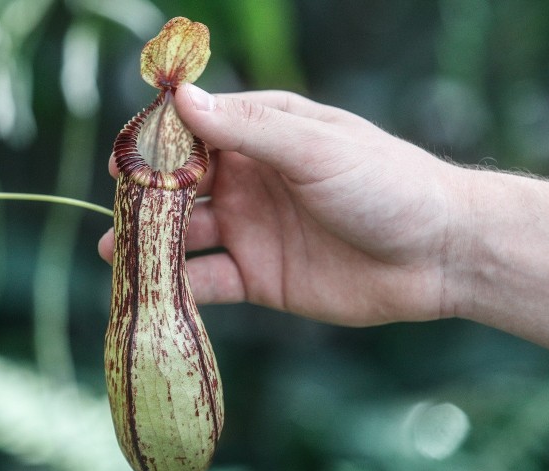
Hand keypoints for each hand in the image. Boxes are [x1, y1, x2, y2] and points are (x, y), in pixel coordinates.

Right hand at [99, 84, 462, 325]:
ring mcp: (252, 230)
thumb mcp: (316, 148)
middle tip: (110, 209)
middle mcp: (250, 181)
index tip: (121, 157)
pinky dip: (180, 286)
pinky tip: (152, 291)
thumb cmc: (386, 183)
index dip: (156, 142)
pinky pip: (210, 280)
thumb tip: (182, 101)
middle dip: (144, 196)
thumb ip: (249, 129)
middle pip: (181, 185)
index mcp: (264, 135)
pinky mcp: (260, 277)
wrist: (438, 254)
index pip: (195, 131)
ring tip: (113, 250)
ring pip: (186, 234)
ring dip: (150, 242)